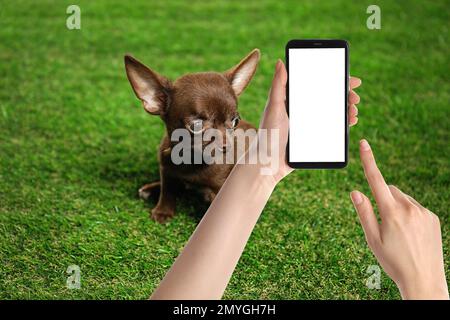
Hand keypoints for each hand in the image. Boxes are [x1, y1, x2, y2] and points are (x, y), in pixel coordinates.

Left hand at [258, 60, 360, 182]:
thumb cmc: (267, 134)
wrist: (269, 163)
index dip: (334, 79)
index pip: (317, 83)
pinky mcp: (313, 137)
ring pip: (332, 111)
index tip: (350, 78)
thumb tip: (280, 62)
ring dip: (346, 108)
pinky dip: (343, 123)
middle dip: (345, 95)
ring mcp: (309, 123)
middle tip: (355, 97)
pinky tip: (350, 121)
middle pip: (328, 97)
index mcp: (293, 98)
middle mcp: (303, 109)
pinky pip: (331, 127)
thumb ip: (278, 85)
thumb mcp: (273, 107)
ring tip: (353, 110)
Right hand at [350, 139, 448, 299]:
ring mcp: (424, 212)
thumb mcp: (372, 239)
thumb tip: (355, 192)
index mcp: (391, 213)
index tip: (364, 144)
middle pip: (390, 190)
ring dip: (396, 207)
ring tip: (399, 233)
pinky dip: (409, 214)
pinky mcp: (433, 218)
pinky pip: (416, 207)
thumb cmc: (393, 261)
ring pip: (403, 199)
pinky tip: (410, 233)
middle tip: (383, 223)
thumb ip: (364, 213)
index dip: (368, 160)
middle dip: (383, 199)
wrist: (423, 280)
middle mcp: (410, 208)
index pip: (376, 180)